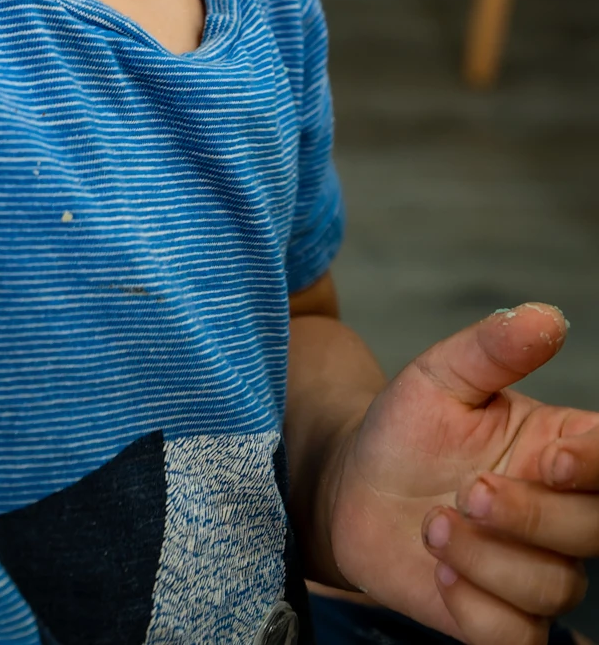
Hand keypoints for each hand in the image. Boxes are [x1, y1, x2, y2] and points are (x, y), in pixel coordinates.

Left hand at [328, 304, 598, 641]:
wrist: (354, 489)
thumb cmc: (406, 428)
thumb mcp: (439, 376)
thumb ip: (492, 349)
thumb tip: (545, 316)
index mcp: (562, 450)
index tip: (554, 460)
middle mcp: (562, 514)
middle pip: (593, 532)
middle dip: (530, 517)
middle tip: (466, 492)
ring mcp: (536, 571)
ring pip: (553, 588)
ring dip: (488, 561)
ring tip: (433, 524)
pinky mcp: (503, 619)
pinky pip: (517, 639)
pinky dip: (477, 611)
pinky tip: (440, 573)